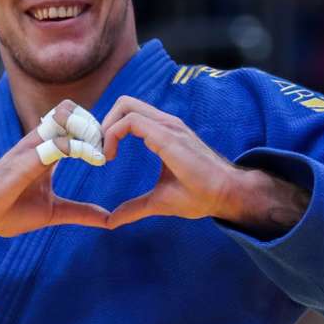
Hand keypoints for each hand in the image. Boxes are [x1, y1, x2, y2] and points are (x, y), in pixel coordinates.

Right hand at [0, 99, 110, 240]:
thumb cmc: (6, 211)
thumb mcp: (52, 212)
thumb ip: (79, 212)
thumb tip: (108, 220)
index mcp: (42, 150)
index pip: (69, 120)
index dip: (92, 129)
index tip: (107, 153)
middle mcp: (36, 143)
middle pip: (68, 110)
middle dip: (93, 124)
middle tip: (107, 149)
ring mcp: (28, 149)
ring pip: (63, 118)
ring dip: (88, 130)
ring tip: (101, 154)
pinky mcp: (22, 162)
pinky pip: (53, 144)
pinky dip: (77, 147)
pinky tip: (94, 160)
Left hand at [100, 96, 308, 235]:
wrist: (225, 195)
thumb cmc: (199, 194)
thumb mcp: (158, 201)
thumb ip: (134, 208)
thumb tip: (111, 221)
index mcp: (163, 132)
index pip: (128, 113)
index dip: (108, 129)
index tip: (101, 156)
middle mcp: (165, 123)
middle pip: (124, 102)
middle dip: (103, 123)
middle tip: (97, 151)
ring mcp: (167, 126)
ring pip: (125, 105)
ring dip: (105, 127)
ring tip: (103, 155)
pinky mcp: (168, 135)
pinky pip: (131, 122)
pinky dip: (112, 135)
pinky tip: (110, 157)